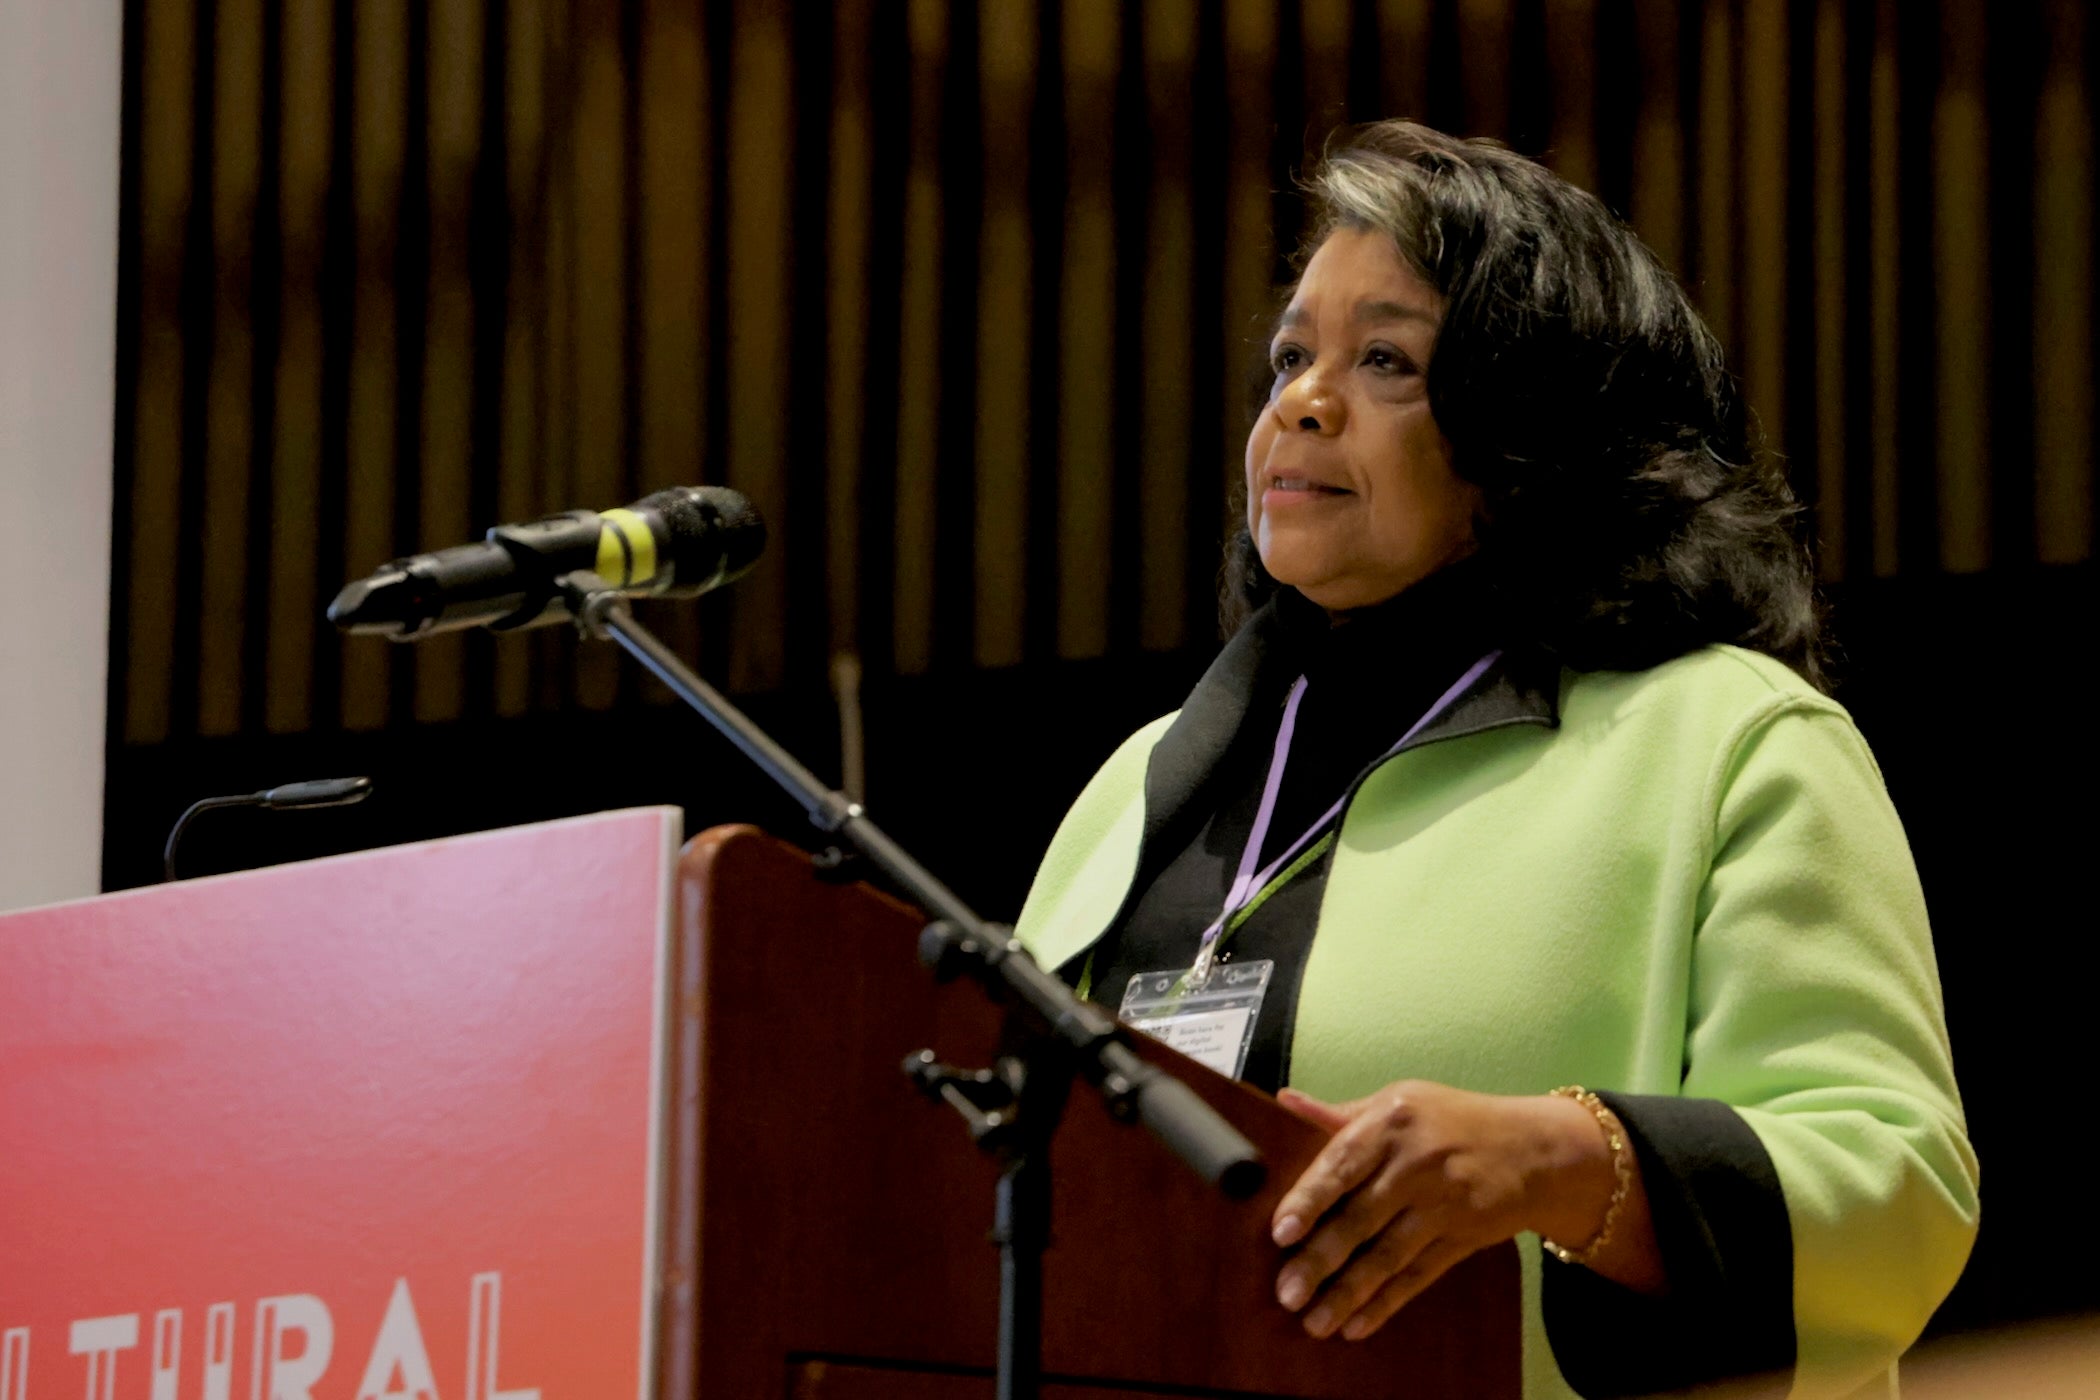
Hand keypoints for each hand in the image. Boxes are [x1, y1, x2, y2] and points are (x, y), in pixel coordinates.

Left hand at [1269, 1080, 1620, 1340]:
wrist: (1534, 1149)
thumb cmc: (1450, 1121)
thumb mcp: (1399, 1103)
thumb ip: (1341, 1114)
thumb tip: (1283, 1102)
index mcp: (1392, 1122)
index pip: (1342, 1162)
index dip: (1310, 1199)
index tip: (1281, 1233)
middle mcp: (1417, 1162)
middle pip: (1361, 1217)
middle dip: (1321, 1259)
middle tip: (1287, 1293)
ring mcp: (1443, 1203)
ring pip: (1388, 1254)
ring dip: (1349, 1292)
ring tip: (1315, 1323)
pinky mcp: (1463, 1237)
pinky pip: (1419, 1274)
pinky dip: (1387, 1302)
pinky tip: (1357, 1325)